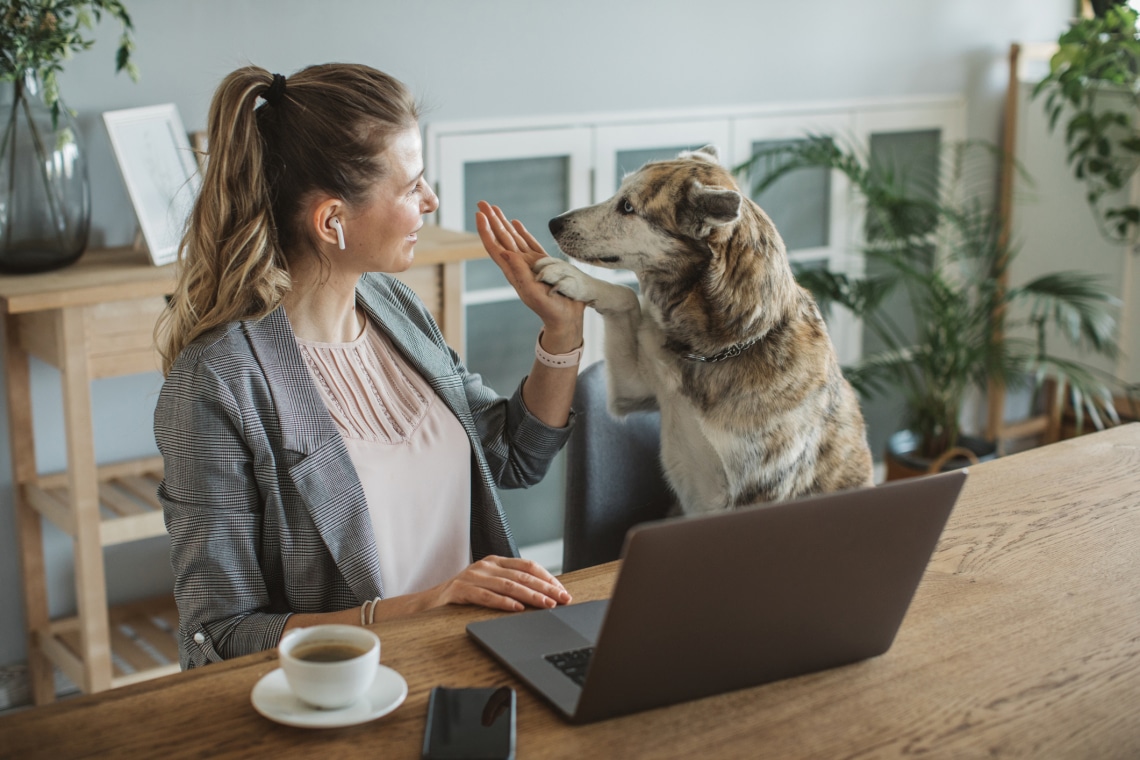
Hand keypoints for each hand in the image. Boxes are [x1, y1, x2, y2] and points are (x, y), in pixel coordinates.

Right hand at [433, 555, 572, 611]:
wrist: (430, 600)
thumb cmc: (464, 594)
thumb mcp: (489, 584)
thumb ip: (510, 585)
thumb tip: (543, 595)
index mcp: (495, 562)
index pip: (527, 566)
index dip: (547, 577)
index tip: (562, 590)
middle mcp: (485, 566)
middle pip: (522, 576)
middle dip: (545, 588)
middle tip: (562, 599)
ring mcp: (472, 576)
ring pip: (507, 585)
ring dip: (530, 596)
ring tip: (546, 604)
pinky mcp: (460, 590)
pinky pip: (485, 596)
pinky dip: (503, 602)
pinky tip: (517, 609)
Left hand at [475, 201, 584, 351]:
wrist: (566, 317)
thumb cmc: (550, 308)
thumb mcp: (532, 293)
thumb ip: (519, 273)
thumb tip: (505, 253)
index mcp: (514, 271)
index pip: (495, 247)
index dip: (486, 231)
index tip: (479, 214)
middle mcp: (520, 264)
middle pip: (502, 238)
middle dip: (491, 220)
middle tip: (481, 202)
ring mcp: (531, 263)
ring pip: (514, 238)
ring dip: (503, 223)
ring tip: (494, 208)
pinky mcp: (544, 263)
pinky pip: (530, 243)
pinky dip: (522, 232)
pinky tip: (516, 223)